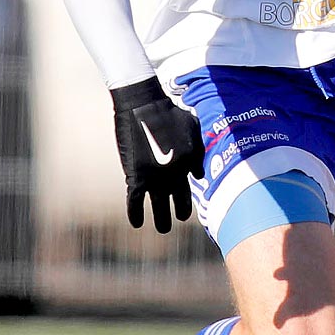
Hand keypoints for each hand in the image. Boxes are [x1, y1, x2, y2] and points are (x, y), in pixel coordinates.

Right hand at [110, 77, 204, 232]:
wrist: (143, 105)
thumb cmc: (170, 113)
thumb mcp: (193, 128)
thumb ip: (199, 151)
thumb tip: (199, 174)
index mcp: (189, 163)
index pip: (190, 187)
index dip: (188, 199)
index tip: (187, 207)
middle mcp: (174, 173)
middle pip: (178, 200)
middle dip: (178, 212)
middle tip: (178, 220)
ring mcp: (155, 176)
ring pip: (159, 205)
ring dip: (161, 219)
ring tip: (163, 229)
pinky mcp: (136, 175)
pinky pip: (135, 200)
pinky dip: (135, 213)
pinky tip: (137, 223)